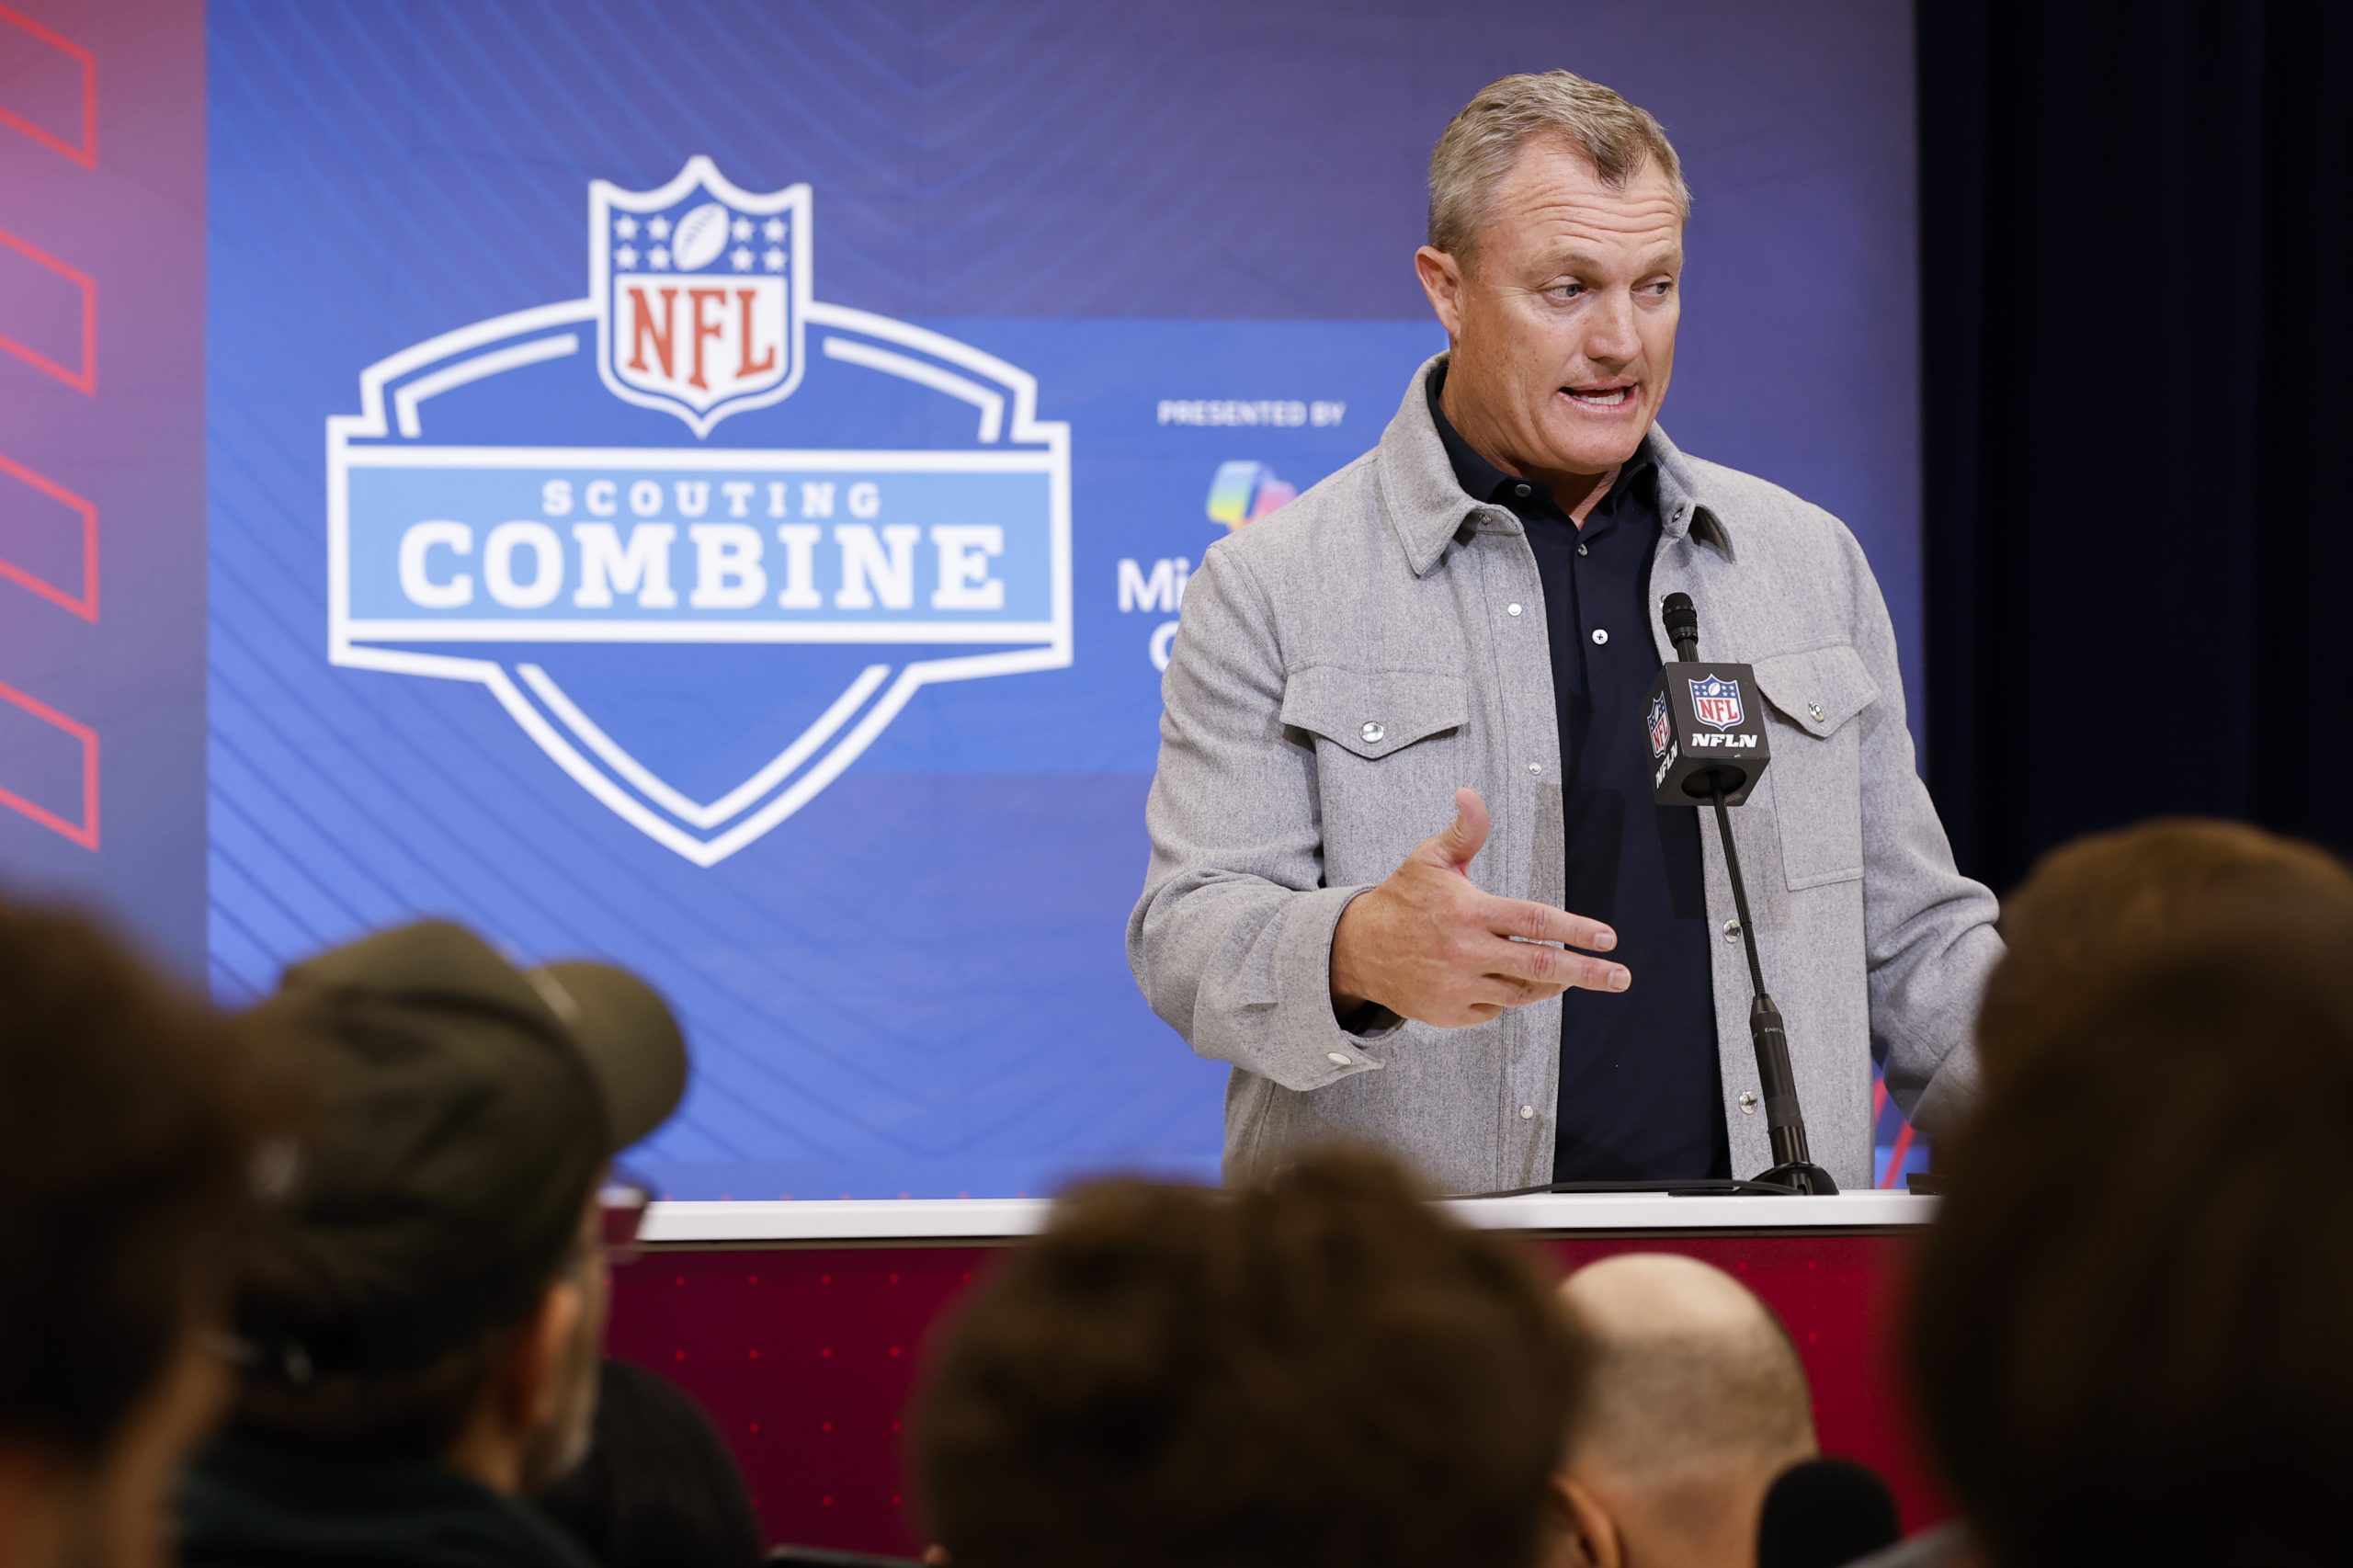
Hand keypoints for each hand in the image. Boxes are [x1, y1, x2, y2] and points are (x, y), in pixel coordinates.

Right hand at [1329, 788, 1629, 1027]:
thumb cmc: (1403, 899)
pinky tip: (1496, 979)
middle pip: (1540, 965)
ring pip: (1522, 992)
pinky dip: (1503, 996)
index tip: (1607, 938)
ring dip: (1546, 983)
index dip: (1575, 929)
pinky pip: (1494, 1009)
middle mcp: (1466, 953)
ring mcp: (1458, 987)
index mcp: (1469, 912)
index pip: (1534, 921)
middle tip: (1620, 976)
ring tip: (1563, 973)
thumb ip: (1464, 831)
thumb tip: (1470, 794)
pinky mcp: (1450, 1013)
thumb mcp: (1430, 859)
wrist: (1357, 949)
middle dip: (1587, 972)